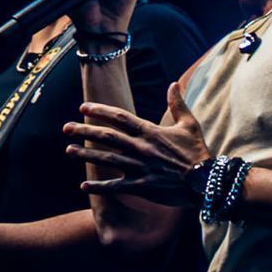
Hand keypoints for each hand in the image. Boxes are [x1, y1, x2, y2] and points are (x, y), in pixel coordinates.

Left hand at [65, 83, 209, 204]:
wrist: (204, 181)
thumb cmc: (197, 152)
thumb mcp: (189, 124)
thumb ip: (177, 103)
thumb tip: (172, 84)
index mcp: (150, 132)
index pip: (119, 117)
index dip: (99, 111)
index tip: (83, 107)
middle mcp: (141, 148)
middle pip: (106, 136)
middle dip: (84, 131)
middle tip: (66, 128)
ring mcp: (139, 168)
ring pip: (106, 159)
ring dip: (85, 155)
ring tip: (68, 150)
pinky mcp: (141, 186)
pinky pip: (115, 186)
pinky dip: (99, 187)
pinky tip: (83, 186)